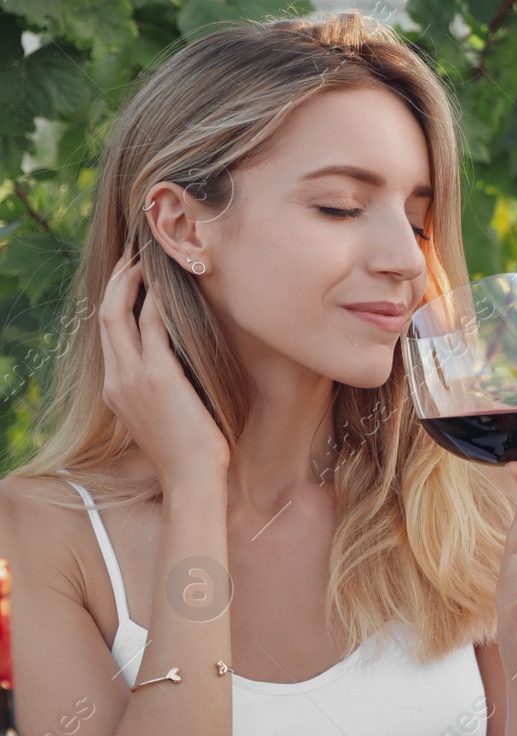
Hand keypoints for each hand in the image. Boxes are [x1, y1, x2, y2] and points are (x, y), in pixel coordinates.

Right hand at [99, 243, 230, 489]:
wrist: (192, 480)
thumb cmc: (191, 452)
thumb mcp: (165, 414)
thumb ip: (162, 388)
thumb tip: (181, 365)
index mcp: (115, 389)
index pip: (107, 332)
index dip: (117, 300)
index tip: (132, 277)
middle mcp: (116, 379)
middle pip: (106, 314)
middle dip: (120, 280)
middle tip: (137, 255)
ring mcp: (133, 377)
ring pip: (120, 313)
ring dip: (135, 281)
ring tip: (151, 259)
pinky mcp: (159, 377)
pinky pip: (152, 327)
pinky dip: (158, 301)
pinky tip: (170, 285)